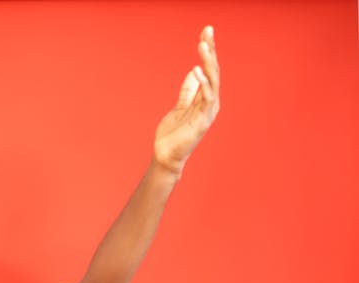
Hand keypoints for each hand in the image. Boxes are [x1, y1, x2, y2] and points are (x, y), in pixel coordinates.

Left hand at [153, 26, 220, 174]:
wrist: (167, 156)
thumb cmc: (173, 134)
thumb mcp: (179, 106)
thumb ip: (188, 90)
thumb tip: (194, 71)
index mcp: (205, 98)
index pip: (209, 69)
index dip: (208, 50)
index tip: (206, 31)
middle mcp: (210, 102)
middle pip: (213, 70)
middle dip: (211, 49)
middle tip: (208, 29)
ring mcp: (208, 111)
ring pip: (213, 80)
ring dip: (208, 62)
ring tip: (203, 44)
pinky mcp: (203, 120)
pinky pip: (206, 98)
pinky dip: (203, 83)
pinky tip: (197, 69)